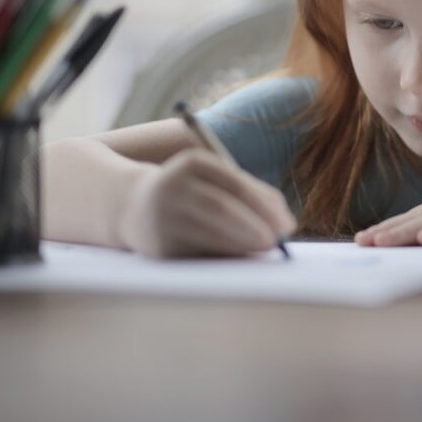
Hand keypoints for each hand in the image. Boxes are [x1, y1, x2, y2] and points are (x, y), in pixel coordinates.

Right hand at [117, 148, 296, 257]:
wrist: (135, 206)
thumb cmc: (195, 192)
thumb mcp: (217, 181)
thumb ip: (254, 195)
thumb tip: (286, 226)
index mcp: (193, 163)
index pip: (234, 184)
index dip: (264, 206)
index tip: (287, 225)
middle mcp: (173, 186)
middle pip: (220, 208)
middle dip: (253, 227)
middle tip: (276, 243)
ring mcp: (162, 216)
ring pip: (209, 234)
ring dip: (242, 245)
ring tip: (263, 249)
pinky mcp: (159, 246)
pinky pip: (200, 254)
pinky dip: (225, 257)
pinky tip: (240, 258)